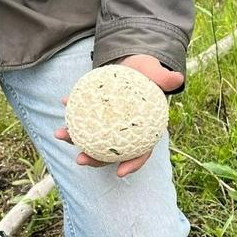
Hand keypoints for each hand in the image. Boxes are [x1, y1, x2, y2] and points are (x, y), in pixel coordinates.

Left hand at [55, 54, 183, 177]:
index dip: (132, 164)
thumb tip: (177, 78)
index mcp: (143, 129)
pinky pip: (83, 113)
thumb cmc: (148, 73)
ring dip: (74, 137)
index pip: (141, 151)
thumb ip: (165, 78)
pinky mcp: (96, 111)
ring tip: (59, 134)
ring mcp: (108, 123)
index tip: (120, 172)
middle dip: (94, 159)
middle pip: (110, 150)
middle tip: (80, 159)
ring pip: (91, 136)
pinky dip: (72, 108)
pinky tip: (63, 101)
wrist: (134, 64)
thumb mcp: (157, 73)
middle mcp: (123, 131)